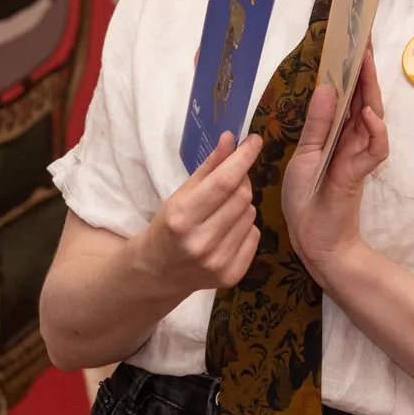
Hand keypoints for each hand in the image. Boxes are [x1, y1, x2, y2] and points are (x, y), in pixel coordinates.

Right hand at [134, 131, 263, 295]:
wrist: (158, 272)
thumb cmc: (167, 227)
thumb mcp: (180, 195)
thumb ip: (208, 167)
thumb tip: (230, 139)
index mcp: (182, 218)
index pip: (223, 182)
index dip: (243, 158)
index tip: (255, 140)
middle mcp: (201, 243)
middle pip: (242, 197)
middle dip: (242, 180)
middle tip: (233, 177)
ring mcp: (218, 262)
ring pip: (251, 214)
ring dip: (243, 204)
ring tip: (222, 210)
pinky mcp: (232, 275)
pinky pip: (255, 235)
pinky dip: (246, 226)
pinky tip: (227, 231)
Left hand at [283, 51, 388, 284]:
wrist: (312, 238)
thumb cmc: (305, 197)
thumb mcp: (306, 154)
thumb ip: (318, 123)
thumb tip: (328, 86)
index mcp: (335, 131)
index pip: (348, 93)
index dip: (351, 67)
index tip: (352, 39)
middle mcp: (351, 138)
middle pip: (364, 97)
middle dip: (365, 68)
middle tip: (364, 38)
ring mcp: (359, 154)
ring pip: (374, 115)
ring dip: (370, 90)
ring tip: (365, 64)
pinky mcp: (360, 172)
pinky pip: (376, 148)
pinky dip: (375, 131)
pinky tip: (368, 114)